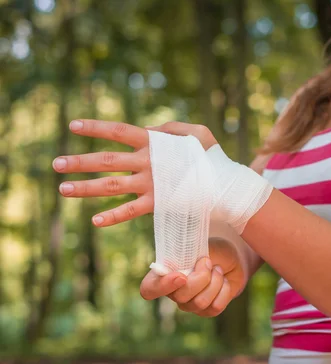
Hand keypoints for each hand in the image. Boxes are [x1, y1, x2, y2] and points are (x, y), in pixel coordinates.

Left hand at [53, 120, 216, 226]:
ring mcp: (151, 184)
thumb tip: (149, 129)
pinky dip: (113, 216)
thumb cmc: (212, 157)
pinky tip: (94, 220)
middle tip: (55, 164)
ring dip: (85, 188)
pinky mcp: (157, 204)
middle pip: (107, 160)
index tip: (73, 126)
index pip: (119, 132)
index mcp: (155, 142)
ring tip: (62, 189)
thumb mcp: (196, 132)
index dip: (96, 127)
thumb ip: (170, 128)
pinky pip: (130, 211)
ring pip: (111, 186)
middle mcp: (148, 162)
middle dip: (79, 162)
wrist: (226, 186)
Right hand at [139, 237, 246, 315]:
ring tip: (218, 270)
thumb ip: (186, 253)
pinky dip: (224, 290)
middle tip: (208, 262)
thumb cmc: (211, 250)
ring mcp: (189, 304)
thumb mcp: (199, 245)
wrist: (231, 258)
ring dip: (215, 281)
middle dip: (202, 277)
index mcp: (165, 273)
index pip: (149, 289)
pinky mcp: (206, 311)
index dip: (162, 286)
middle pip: (181, 297)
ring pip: (200, 303)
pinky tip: (224, 281)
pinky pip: (215, 307)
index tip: (181, 276)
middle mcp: (173, 292)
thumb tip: (177, 262)